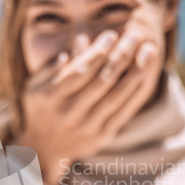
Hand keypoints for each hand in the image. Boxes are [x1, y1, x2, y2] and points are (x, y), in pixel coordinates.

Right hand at [18, 25, 158, 184]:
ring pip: (116, 97)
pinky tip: (145, 75)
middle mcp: (68, 114)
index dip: (97, 52)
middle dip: (120, 57)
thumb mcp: (36, 86)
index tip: (111, 35)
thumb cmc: (41, 109)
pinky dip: (136, 93)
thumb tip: (82, 41)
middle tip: (134, 36)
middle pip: (101, 82)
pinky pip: (123, 112)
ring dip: (135, 72)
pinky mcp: (101, 137)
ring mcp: (86, 127)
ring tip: (148, 52)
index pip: (79, 72)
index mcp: (50, 98)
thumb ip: (57, 65)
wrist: (43, 149)